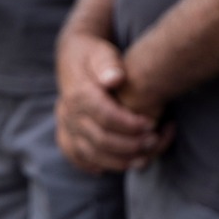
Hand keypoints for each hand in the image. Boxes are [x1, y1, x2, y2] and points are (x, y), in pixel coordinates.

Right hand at [55, 30, 164, 173]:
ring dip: (117, 161)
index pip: (104, 116)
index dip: (129, 123)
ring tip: (144, 159)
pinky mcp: (65, 134)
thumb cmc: (94, 53)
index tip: (152, 124)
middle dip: (128, 144)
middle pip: (98, 139)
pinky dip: (94, 165)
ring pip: (89, 154)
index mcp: (78, 94)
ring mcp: (65, 126)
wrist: (72, 57)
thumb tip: (115, 78)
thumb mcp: (102, 52)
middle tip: (154, 141)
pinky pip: (76, 156)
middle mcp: (68, 114)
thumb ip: (108, 63)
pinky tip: (114, 166)